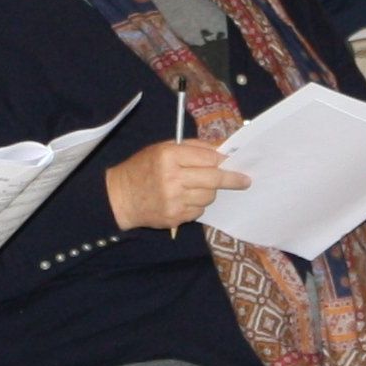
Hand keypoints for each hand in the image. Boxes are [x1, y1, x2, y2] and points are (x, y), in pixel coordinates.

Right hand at [106, 137, 249, 232]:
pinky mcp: (174, 217)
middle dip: (232, 179)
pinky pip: (199, 211)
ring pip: (209, 196)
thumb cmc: (143, 168)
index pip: (208, 157)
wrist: (120, 198)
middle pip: (214, 178)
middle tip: (245, 180)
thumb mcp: (163, 149)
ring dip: (209, 191)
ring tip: (196, 187)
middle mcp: (172, 178)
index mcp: (169, 156)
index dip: (222, 160)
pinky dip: (197, 205)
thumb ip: (193, 148)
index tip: (234, 161)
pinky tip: (184, 199)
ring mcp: (174, 200)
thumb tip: (223, 149)